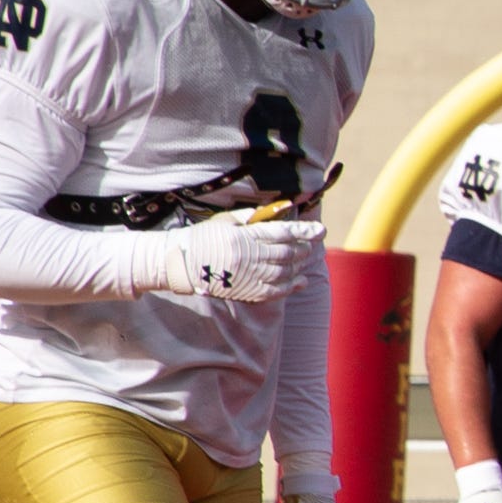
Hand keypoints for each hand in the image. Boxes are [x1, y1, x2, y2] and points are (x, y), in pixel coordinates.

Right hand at [164, 207, 322, 303]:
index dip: (304, 232)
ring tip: (306, 258)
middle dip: (303, 248)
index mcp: (242, 237)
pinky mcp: (245, 292)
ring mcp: (247, 276)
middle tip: (312, 244)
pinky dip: (292, 285)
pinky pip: (275, 291)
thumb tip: (280, 210)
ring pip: (284, 271)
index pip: (282, 234)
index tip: (320, 230)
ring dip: (299, 265)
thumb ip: (253, 217)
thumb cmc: (204, 237)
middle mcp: (248, 257)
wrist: (181, 263)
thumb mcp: (226, 221)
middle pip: (287, 253)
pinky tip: (301, 279)